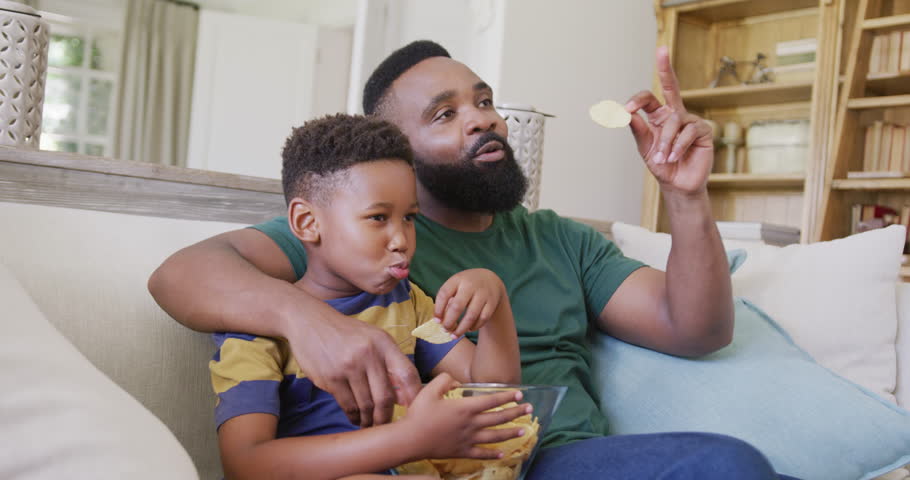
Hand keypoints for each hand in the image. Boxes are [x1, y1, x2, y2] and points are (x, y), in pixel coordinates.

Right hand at [284, 311, 420, 427]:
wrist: (310, 322)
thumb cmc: (347, 333)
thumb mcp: (373, 338)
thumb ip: (390, 363)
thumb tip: (404, 397)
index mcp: (383, 343)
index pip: (407, 373)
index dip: (414, 396)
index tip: (412, 411)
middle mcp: (368, 354)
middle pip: (385, 397)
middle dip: (386, 417)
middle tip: (384, 424)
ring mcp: (348, 366)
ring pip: (366, 404)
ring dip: (368, 420)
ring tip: (368, 423)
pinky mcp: (330, 377)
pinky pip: (348, 405)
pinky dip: (353, 416)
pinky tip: (355, 417)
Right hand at [403, 373, 531, 459]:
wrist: (411, 439)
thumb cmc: (419, 414)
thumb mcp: (430, 390)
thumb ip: (445, 380)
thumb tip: (456, 381)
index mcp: (465, 407)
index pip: (492, 401)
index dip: (507, 397)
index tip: (520, 394)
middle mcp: (471, 423)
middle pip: (498, 418)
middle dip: (516, 412)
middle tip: (529, 409)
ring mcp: (468, 439)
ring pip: (495, 436)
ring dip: (511, 433)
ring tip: (524, 430)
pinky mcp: (462, 451)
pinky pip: (482, 453)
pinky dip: (493, 454)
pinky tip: (503, 453)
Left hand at [434, 268, 506, 337]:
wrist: (489, 279)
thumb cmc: (466, 286)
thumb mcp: (455, 286)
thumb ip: (446, 299)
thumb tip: (438, 320)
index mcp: (457, 279)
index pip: (444, 294)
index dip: (438, 309)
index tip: (436, 321)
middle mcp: (470, 285)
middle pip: (457, 307)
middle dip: (449, 322)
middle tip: (445, 330)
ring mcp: (483, 294)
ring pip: (471, 316)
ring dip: (461, 329)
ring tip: (454, 335)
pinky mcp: (492, 303)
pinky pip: (482, 319)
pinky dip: (475, 326)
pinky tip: (469, 329)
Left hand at [626, 46, 713, 196]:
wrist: (678, 185)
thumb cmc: (661, 166)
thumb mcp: (645, 148)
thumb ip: (637, 130)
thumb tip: (625, 113)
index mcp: (658, 116)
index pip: (648, 98)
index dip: (636, 100)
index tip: (626, 110)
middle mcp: (674, 114)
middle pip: (671, 86)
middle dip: (666, 67)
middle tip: (662, 49)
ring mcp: (690, 121)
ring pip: (674, 121)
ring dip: (664, 142)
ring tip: (662, 158)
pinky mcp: (704, 130)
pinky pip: (688, 132)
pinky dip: (677, 146)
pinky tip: (673, 157)